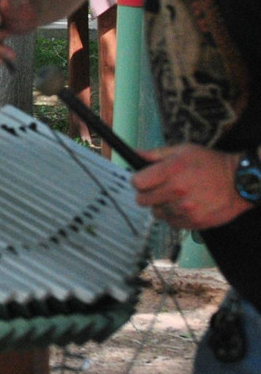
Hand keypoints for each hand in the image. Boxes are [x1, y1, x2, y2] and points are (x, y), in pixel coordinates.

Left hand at [132, 144, 251, 229]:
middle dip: (147, 194)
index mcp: (170, 171)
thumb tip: (134, 154)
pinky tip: (183, 205)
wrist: (238, 182)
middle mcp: (176, 191)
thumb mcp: (182, 150)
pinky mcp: (194, 222)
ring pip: (156, 213)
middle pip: (142, 200)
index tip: (143, 179)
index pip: (137, 182)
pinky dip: (174, 216)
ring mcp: (185, 209)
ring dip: (161, 206)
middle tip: (158, 189)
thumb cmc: (210, 164)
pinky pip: (171, 222)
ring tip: (175, 196)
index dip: (138, 180)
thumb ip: (155, 154)